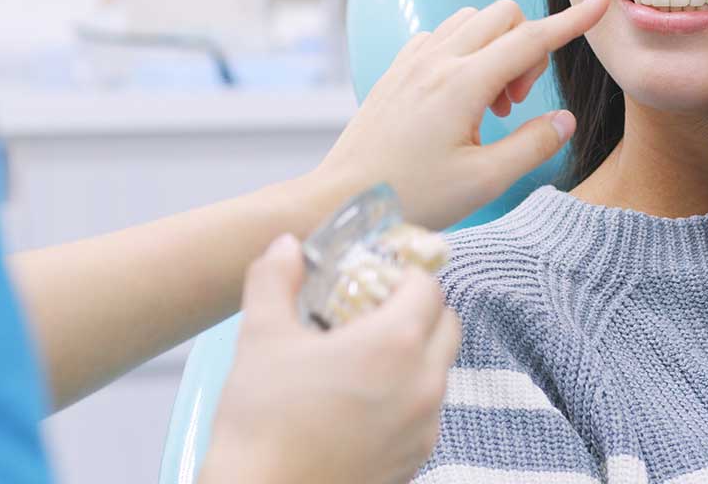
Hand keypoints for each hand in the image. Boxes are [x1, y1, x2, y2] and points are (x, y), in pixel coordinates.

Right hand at [200, 234, 459, 483]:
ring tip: (361, 360)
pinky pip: (426, 412)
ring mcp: (425, 427)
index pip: (427, 286)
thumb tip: (285, 246)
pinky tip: (360, 403)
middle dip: (417, 310)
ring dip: (415, 354)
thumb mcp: (261, 337)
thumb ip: (276, 279)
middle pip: (446, 324)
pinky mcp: (416, 461)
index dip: (400, 274)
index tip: (370, 278)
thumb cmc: (262, 422)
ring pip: (439, 370)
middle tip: (370, 313)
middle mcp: (424, 383)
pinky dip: (407, 396)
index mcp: (396, 343)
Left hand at [311, 0, 608, 229]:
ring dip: (495, 48)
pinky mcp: (396, 71)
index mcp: (462, 84)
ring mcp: (411, 62)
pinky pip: (442, 36)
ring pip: (471, 21)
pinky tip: (459, 99)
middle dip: (527, 49)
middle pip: (504, 16)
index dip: (571, 23)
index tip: (600, 6)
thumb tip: (564, 120)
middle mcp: (436, 61)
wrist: (342, 202)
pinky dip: (465, 52)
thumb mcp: (484, 181)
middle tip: (515, 105)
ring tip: (488, 105)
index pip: (531, 39)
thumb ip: (532, 145)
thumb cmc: (411, 198)